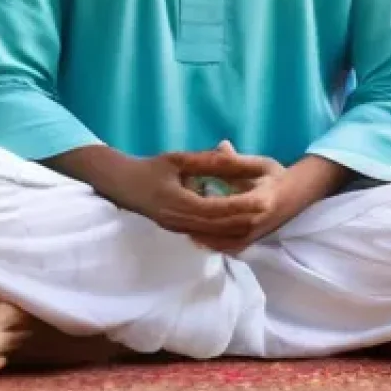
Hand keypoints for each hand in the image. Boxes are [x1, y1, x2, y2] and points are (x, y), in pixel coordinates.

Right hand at [110, 147, 275, 242]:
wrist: (121, 185)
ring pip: (215, 234)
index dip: (241, 206)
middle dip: (245, 220)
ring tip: (260, 219)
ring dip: (237, 228)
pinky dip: (224, 232)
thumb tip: (232, 156)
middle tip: (269, 211)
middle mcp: (181, 222)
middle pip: (219, 227)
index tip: (262, 199)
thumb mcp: (178, 160)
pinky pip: (206, 235)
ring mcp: (179, 229)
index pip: (217, 209)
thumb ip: (206, 161)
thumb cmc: (148, 169)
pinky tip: (238, 226)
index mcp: (179, 203)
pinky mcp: (179, 230)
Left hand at [172, 140, 289, 255]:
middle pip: (223, 227)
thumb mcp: (259, 164)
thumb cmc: (277, 176)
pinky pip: (230, 247)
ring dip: (203, 236)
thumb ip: (237, 160)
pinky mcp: (253, 241)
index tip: (187, 201)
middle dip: (199, 223)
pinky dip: (213, 244)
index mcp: (260, 200)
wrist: (297, 195)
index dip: (206, 205)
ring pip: (224, 241)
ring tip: (182, 226)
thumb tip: (220, 146)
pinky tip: (197, 238)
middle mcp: (256, 222)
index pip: (229, 205)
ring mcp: (255, 235)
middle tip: (176, 217)